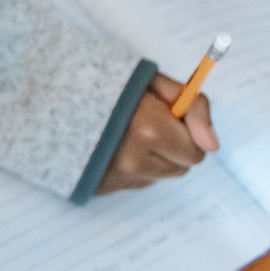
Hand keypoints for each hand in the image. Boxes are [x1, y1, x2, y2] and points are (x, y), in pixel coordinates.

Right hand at [97, 72, 217, 193]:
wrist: (56, 102)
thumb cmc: (111, 89)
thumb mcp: (155, 83)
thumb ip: (195, 107)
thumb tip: (213, 146)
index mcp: (149, 128)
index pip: (195, 152)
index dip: (189, 135)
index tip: (173, 122)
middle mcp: (133, 159)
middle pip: (181, 168)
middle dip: (174, 149)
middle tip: (150, 128)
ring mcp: (116, 177)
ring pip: (161, 176)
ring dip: (155, 159)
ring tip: (129, 137)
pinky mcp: (104, 187)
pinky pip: (138, 183)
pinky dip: (134, 168)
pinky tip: (116, 149)